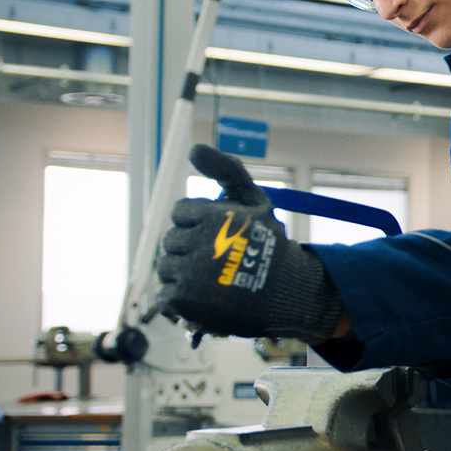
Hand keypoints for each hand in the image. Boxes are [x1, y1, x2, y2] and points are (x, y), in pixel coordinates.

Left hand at [156, 145, 342, 342]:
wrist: (286, 293)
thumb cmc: (268, 243)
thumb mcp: (253, 200)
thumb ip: (226, 169)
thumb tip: (194, 148)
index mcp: (214, 216)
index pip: (180, 212)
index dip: (198, 222)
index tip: (218, 235)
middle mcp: (201, 244)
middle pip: (170, 240)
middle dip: (190, 248)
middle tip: (217, 260)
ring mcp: (191, 274)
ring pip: (165, 267)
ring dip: (183, 273)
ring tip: (210, 280)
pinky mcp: (186, 301)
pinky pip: (165, 296)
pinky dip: (179, 300)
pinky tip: (202, 298)